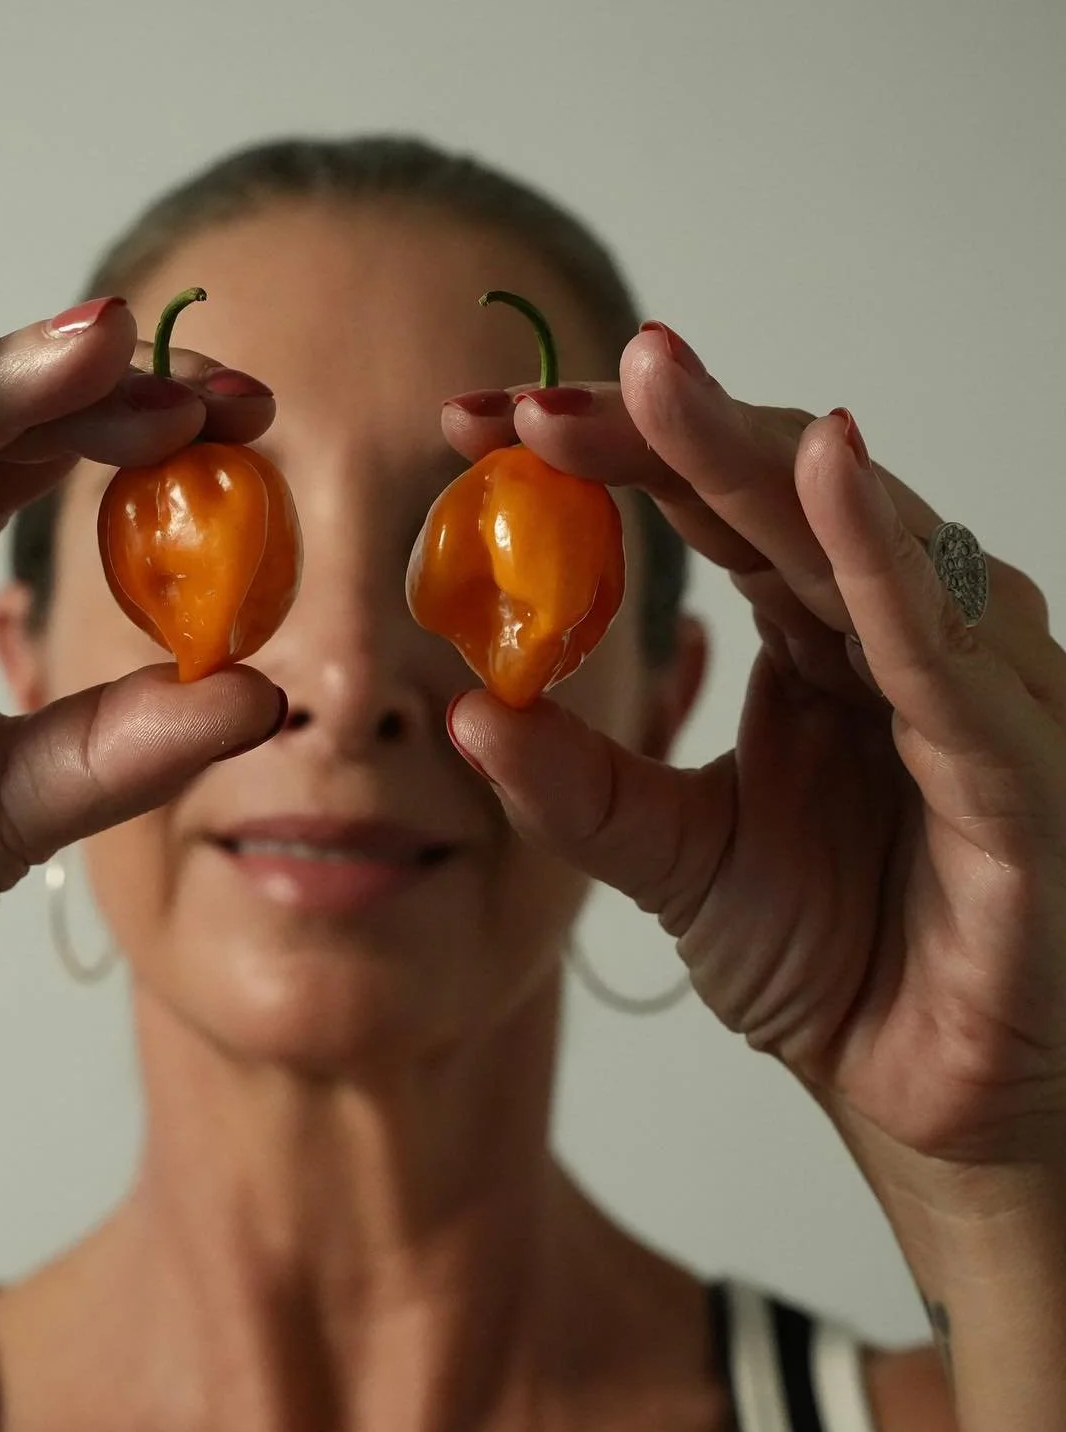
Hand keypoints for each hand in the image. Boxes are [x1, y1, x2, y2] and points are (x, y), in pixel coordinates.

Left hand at [442, 324, 1065, 1166]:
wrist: (928, 1092)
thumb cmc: (833, 958)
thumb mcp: (672, 859)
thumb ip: (579, 787)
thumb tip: (464, 713)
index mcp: (819, 641)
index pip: (709, 514)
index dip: (605, 459)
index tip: (476, 427)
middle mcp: (897, 637)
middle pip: (776, 496)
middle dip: (658, 431)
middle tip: (535, 396)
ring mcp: (965, 689)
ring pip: (863, 540)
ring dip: (756, 457)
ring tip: (657, 382)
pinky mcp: (1016, 770)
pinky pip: (944, 655)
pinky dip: (884, 566)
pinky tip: (825, 476)